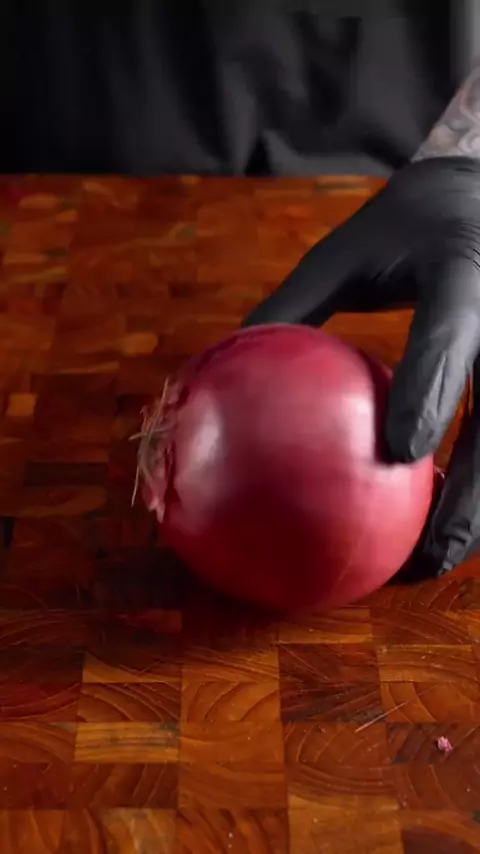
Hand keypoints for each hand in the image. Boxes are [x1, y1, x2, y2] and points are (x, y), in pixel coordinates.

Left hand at [242, 156, 479, 575]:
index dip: (432, 390)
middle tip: (430, 554)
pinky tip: (445, 518)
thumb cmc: (406, 226)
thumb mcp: (347, 253)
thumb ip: (294, 307)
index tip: (400, 452)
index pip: (452, 337)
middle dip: (475, 493)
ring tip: (436, 559)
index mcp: (464, 272)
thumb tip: (230, 363)